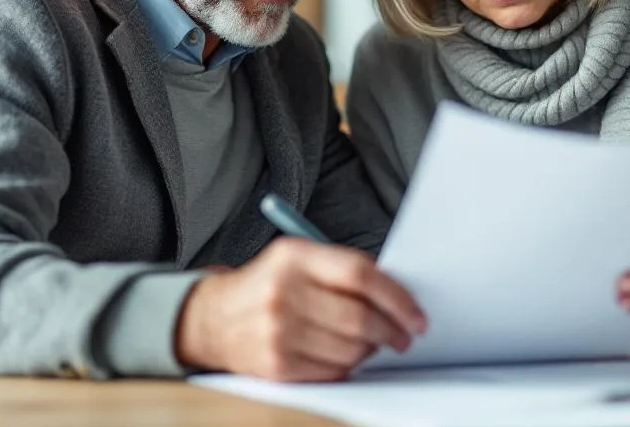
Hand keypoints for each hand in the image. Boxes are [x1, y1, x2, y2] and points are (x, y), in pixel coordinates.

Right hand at [175, 237, 427, 380]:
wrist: (213, 319)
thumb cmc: (267, 286)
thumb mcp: (296, 259)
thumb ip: (341, 268)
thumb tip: (397, 293)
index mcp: (294, 257)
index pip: (360, 275)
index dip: (397, 297)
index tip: (416, 313)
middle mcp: (284, 293)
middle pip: (359, 317)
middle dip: (392, 329)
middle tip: (404, 335)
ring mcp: (279, 332)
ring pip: (351, 349)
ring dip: (371, 349)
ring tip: (371, 342)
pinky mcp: (277, 365)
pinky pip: (333, 371)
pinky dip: (348, 365)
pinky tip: (344, 354)